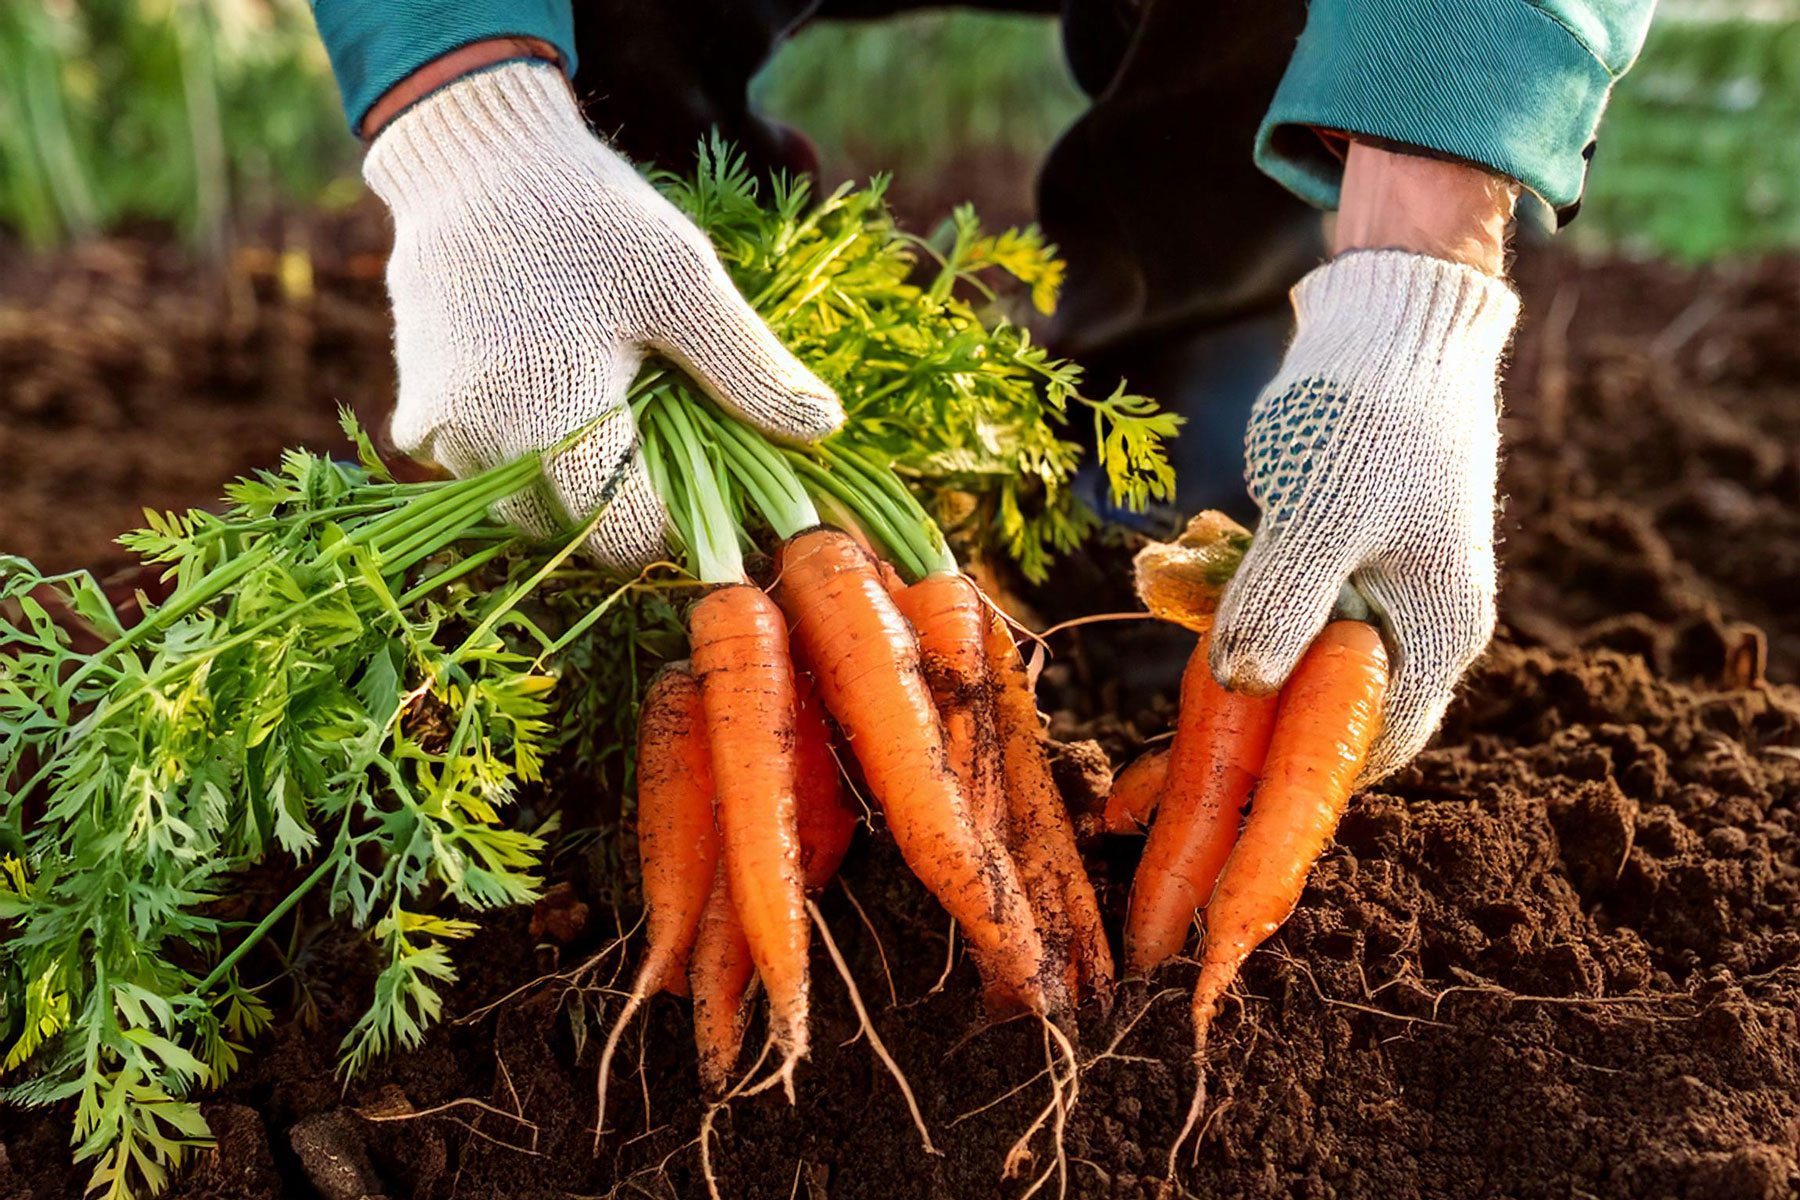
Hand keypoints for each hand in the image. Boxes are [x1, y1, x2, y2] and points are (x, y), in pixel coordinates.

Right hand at [363, 60, 842, 569]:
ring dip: (574, 489)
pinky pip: (485, 475)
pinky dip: (527, 459)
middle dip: (627, 509)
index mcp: (554, 421)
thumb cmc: (587, 215)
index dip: (679, 525)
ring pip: (528, 512)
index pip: (627, 538)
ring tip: (610, 414)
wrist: (472, 159)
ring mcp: (442, 437)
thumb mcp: (684, 283)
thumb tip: (826, 427)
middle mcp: (485, 445)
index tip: (709, 484)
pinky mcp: (418, 419)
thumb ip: (750, 368)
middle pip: (576, 535)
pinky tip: (557, 399)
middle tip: (662, 440)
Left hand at [1208, 244, 1519, 781]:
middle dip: (1247, 715)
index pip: (1371, 745)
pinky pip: (1282, 598)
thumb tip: (1243, 685)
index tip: (1215, 790)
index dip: (1294, 778)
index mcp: (1436, 634)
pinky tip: (1184, 568)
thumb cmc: (1370, 414)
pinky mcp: (1341, 550)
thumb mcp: (1320, 514)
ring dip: (1232, 646)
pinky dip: (1235, 594)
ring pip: (1295, 650)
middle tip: (1160, 741)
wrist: (1388, 318)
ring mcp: (1379, 586)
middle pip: (1327, 707)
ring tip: (1169, 620)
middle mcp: (1416, 624)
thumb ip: (1282, 602)